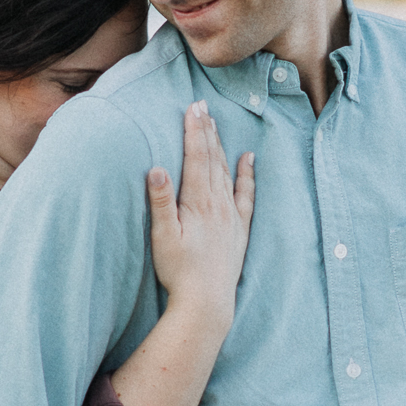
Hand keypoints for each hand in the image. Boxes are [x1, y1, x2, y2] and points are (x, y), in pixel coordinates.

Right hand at [146, 100, 254, 322]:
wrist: (207, 302)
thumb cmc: (179, 270)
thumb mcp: (162, 236)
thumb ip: (161, 200)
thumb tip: (157, 167)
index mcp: (198, 201)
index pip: (196, 156)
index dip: (194, 130)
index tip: (192, 107)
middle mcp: (218, 203)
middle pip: (212, 158)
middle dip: (206, 129)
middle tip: (202, 104)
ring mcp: (230, 215)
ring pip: (226, 171)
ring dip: (221, 145)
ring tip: (215, 123)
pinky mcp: (239, 229)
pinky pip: (246, 195)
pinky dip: (247, 174)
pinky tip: (249, 159)